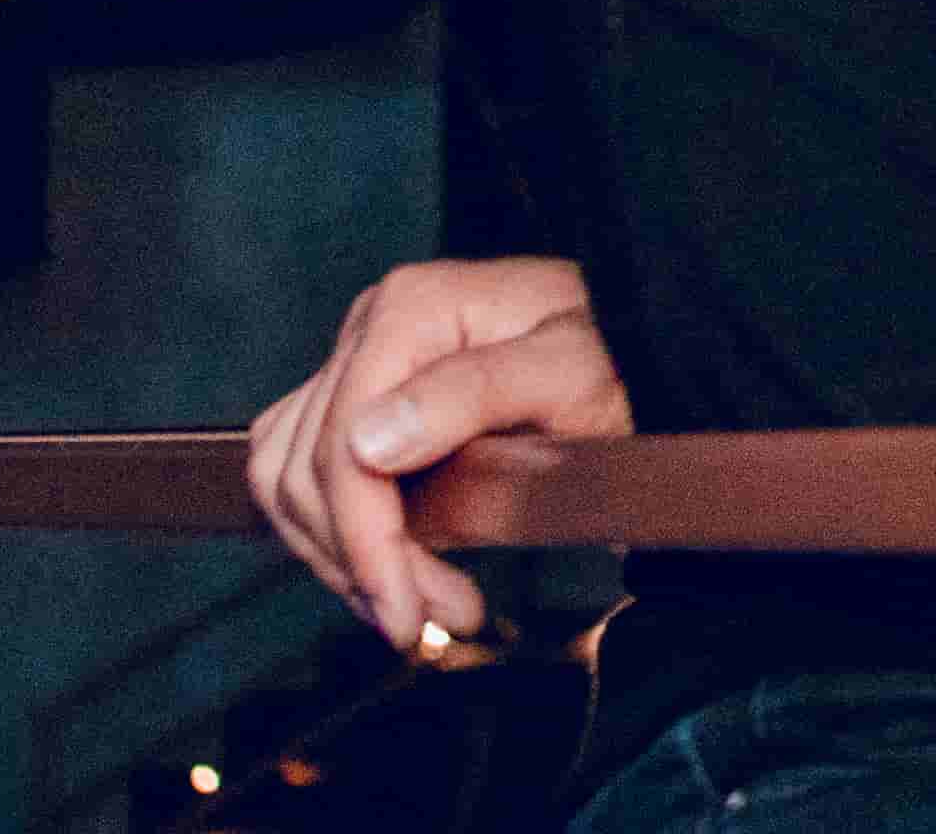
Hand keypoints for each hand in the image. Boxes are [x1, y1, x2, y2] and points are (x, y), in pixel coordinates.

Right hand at [243, 255, 624, 657]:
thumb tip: (368, 444)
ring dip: (346, 558)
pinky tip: (404, 571)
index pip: (340, 449)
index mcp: (410, 312)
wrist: (640, 340)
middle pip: (307, 472)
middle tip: (433, 622)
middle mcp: (372, 329)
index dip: (365, 546)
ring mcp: (365, 363)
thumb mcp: (571, 372)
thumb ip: (474, 395)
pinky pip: (316, 477)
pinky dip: (345, 536)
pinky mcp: (371, 399)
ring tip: (425, 606)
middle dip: (361, 562)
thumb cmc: (618, 351)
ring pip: (294, 481)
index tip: (407, 617)